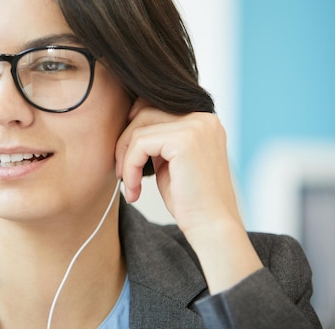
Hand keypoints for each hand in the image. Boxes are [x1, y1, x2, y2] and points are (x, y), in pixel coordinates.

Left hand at [115, 102, 239, 233]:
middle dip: (125, 143)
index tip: (126, 162)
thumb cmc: (190, 201)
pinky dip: (130, 166)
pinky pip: (140, 143)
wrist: (212, 227)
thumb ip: (157, 139)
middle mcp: (203, 117)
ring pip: (139, 128)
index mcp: (203, 120)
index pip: (155, 107)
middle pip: (145, 112)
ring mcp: (196, 126)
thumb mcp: (171, 161)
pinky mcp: (185, 139)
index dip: (133, 131)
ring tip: (129, 185)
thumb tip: (129, 119)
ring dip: (125, 157)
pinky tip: (134, 190)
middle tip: (123, 174)